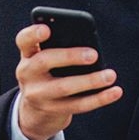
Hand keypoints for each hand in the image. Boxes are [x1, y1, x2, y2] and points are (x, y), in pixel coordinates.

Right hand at [15, 23, 121, 139]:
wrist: (36, 109)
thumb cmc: (48, 73)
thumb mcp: (46, 58)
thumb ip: (60, 48)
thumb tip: (90, 48)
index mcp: (28, 54)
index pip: (24, 40)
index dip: (33, 34)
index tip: (47, 29)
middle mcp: (27, 73)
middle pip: (44, 62)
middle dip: (69, 56)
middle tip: (93, 55)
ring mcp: (38, 94)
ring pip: (63, 87)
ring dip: (90, 81)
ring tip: (110, 75)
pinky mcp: (53, 110)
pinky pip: (78, 105)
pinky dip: (99, 99)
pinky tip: (115, 91)